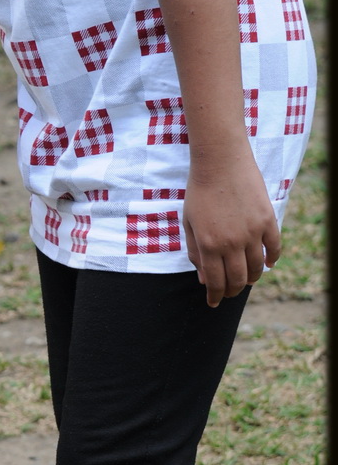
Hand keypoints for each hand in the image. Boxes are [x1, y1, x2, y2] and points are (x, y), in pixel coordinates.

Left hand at [183, 154, 280, 306]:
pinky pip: (275, 248)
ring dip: (252, 278)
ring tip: (247, 279)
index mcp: (209, 245)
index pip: (215, 282)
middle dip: (232, 291)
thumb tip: (203, 278)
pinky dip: (272, 260)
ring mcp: (252, 232)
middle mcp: (232, 243)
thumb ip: (195, 252)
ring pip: (258, 268)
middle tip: (229, 293)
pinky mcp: (268, 220)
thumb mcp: (189, 223)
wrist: (220, 162)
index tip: (213, 302)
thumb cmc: (199, 192)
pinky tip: (267, 264)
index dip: (214, 296)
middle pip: (238, 280)